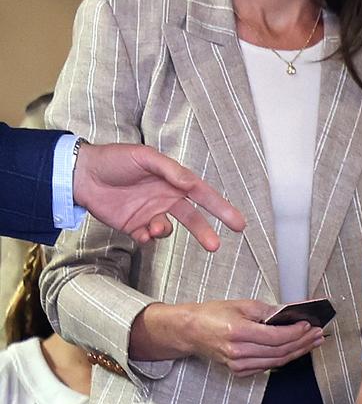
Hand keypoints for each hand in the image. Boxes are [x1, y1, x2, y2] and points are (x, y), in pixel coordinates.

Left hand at [73, 142, 244, 251]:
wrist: (80, 175)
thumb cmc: (114, 160)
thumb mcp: (145, 158)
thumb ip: (171, 171)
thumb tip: (192, 184)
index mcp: (173, 181)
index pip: (204, 196)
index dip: (222, 209)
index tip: (239, 223)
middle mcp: (165, 198)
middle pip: (193, 219)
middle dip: (205, 232)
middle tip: (215, 246)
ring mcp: (150, 213)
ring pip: (168, 230)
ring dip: (164, 231)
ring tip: (155, 228)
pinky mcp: (133, 226)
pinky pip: (147, 238)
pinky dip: (146, 237)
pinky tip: (140, 231)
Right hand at [131, 300, 322, 375]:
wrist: (190, 331)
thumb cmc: (212, 315)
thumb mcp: (241, 304)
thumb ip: (268, 311)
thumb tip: (291, 314)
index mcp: (238, 333)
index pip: (276, 337)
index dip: (296, 332)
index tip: (309, 324)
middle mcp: (238, 352)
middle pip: (279, 351)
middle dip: (302, 342)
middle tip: (318, 334)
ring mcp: (238, 365)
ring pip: (276, 361)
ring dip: (297, 351)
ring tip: (312, 342)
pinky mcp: (239, 371)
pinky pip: (267, 366)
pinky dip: (284, 358)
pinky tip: (295, 349)